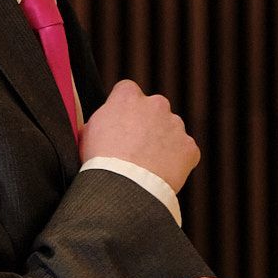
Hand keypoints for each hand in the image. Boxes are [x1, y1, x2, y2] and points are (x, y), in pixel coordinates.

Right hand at [80, 80, 199, 192]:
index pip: (127, 90)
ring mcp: (176, 125)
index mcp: (128, 97)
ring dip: (162, 142)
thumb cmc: (101, 162)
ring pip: (171, 130)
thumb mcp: (88, 133)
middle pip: (154, 108)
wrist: (124, 187)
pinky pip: (184, 152)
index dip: (124, 107)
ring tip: (147, 165)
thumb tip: (105, 124)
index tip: (120, 121)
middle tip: (135, 146)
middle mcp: (156, 104)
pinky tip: (161, 174)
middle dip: (147, 123)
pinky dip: (176, 161)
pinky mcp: (189, 147)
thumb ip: (102, 120)